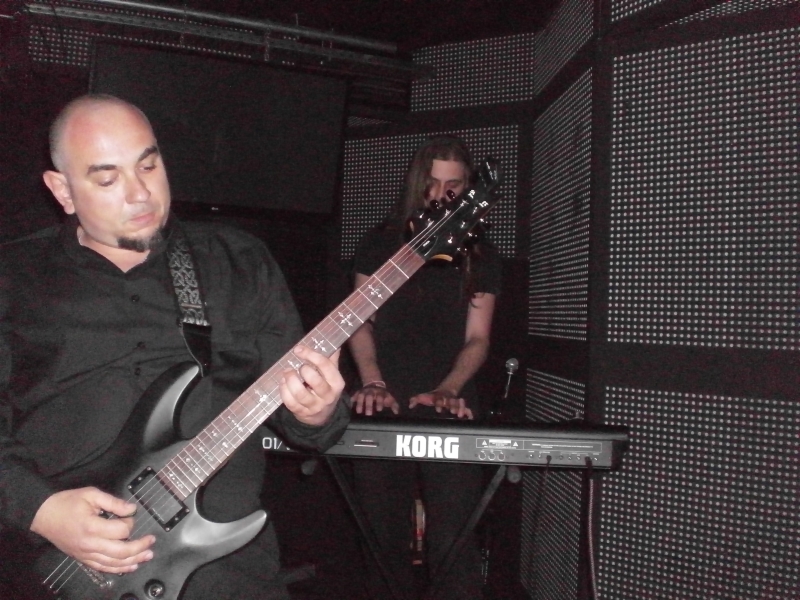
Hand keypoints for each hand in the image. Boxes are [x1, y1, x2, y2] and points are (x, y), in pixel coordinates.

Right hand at [29, 488, 154, 573]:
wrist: (43, 515)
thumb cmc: (67, 503)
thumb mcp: (91, 494)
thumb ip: (114, 502)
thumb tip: (132, 509)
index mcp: (93, 527)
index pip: (121, 530)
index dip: (130, 522)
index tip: (130, 514)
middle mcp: (90, 544)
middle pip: (121, 551)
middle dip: (140, 547)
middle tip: (152, 541)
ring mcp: (86, 554)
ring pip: (114, 563)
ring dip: (133, 560)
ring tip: (147, 555)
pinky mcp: (83, 558)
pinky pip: (103, 567)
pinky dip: (118, 569)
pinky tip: (130, 566)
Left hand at [280, 346, 344, 425]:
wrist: (322, 416)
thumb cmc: (325, 389)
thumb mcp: (332, 375)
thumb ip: (330, 360)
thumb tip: (332, 343)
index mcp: (337, 383)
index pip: (325, 366)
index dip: (310, 355)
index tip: (298, 349)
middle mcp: (328, 395)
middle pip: (314, 380)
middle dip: (303, 370)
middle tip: (297, 366)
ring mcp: (314, 406)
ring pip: (300, 393)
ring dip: (290, 380)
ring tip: (287, 372)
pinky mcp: (302, 412)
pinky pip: (290, 402)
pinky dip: (283, 390)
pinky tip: (282, 382)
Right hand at [352, 384, 399, 415]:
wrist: (374, 384)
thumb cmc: (383, 395)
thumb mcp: (389, 398)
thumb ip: (393, 405)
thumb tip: (397, 412)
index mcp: (380, 392)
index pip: (380, 396)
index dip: (380, 402)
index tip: (379, 409)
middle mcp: (372, 392)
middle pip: (369, 397)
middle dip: (369, 405)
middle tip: (368, 414)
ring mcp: (364, 391)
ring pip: (361, 396)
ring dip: (360, 403)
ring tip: (359, 412)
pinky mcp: (358, 392)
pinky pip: (355, 395)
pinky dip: (352, 399)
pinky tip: (351, 404)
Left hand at [409, 389, 473, 419]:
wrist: (447, 389)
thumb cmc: (433, 397)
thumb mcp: (424, 396)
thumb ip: (416, 400)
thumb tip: (410, 405)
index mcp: (438, 396)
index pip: (438, 399)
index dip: (438, 403)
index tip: (438, 409)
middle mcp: (447, 399)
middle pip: (450, 401)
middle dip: (451, 406)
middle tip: (452, 411)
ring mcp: (454, 402)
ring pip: (459, 404)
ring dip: (460, 409)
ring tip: (460, 415)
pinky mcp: (460, 406)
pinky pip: (466, 409)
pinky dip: (468, 413)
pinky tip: (471, 417)